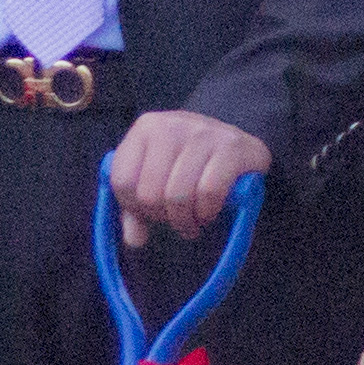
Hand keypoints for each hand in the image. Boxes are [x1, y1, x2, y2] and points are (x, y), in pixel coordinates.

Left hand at [106, 108, 271, 245]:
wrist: (241, 146)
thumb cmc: (191, 164)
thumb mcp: (158, 178)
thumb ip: (137, 208)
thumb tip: (134, 239)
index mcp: (146, 127)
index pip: (122, 181)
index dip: (135, 207)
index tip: (152, 212)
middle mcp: (172, 124)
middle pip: (149, 193)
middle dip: (162, 217)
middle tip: (176, 220)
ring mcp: (204, 133)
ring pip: (178, 195)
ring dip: (185, 221)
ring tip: (193, 222)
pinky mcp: (232, 147)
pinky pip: (209, 192)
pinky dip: (206, 212)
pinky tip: (208, 214)